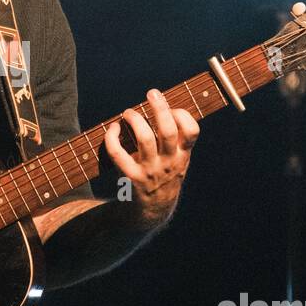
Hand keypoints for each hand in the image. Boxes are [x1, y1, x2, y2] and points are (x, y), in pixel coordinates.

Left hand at [104, 88, 198, 229]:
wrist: (152, 212)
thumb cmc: (164, 177)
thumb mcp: (179, 161)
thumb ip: (177, 139)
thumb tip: (164, 106)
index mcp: (183, 156)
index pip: (192, 131)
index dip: (183, 114)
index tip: (171, 109)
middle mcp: (169, 163)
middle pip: (167, 130)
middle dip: (160, 107)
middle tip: (152, 93)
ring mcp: (150, 170)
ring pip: (144, 138)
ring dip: (135, 119)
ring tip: (128, 112)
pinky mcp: (132, 177)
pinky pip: (118, 154)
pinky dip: (112, 138)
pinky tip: (113, 129)